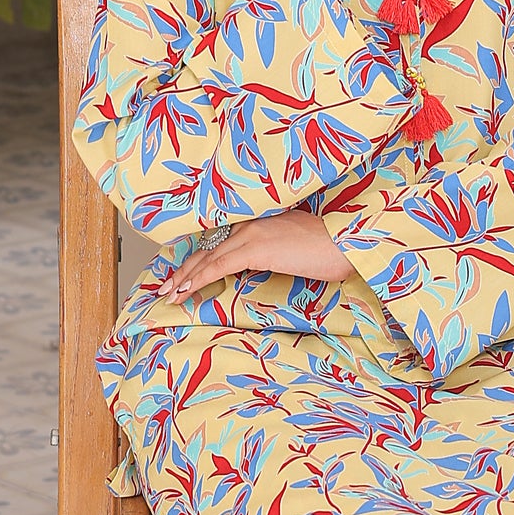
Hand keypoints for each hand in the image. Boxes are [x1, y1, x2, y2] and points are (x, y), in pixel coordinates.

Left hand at [155, 211, 347, 301]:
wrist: (346, 241)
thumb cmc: (331, 247)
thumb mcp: (297, 245)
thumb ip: (277, 249)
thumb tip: (269, 261)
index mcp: (260, 221)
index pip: (221, 240)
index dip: (200, 256)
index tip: (185, 271)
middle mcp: (250, 224)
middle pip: (208, 248)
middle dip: (185, 268)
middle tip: (167, 284)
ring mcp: (251, 235)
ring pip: (207, 258)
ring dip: (185, 277)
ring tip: (170, 293)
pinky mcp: (255, 250)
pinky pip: (217, 267)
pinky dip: (198, 280)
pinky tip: (186, 291)